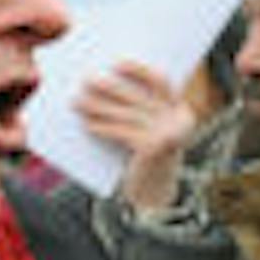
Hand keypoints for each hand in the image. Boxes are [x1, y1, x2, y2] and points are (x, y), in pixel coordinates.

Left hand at [74, 61, 198, 211]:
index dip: (139, 71)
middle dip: (109, 88)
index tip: (116, 63)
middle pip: (138, 97)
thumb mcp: (151, 129)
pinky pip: (121, 133)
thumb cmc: (148, 156)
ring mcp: (168, 135)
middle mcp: (179, 121)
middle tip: (86, 79)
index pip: (161, 81)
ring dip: (98, 106)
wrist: (156, 196)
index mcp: (182, 111)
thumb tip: (105, 80)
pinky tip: (87, 124)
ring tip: (77, 101)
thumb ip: (141, 107)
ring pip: (126, 114)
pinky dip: (102, 127)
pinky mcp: (153, 150)